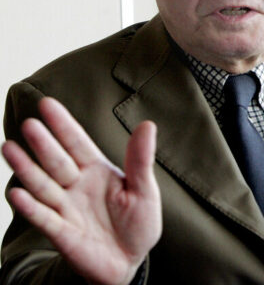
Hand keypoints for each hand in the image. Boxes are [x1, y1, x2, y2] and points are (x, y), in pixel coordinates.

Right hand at [1, 97, 161, 284]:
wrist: (129, 261)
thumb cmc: (138, 222)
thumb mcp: (144, 189)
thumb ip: (141, 159)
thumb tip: (148, 124)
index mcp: (97, 170)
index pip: (77, 143)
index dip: (63, 124)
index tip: (47, 104)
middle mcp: (76, 185)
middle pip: (57, 161)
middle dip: (44, 143)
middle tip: (29, 123)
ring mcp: (66, 208)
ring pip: (43, 185)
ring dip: (26, 168)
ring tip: (9, 148)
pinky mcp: (62, 233)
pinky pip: (44, 218)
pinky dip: (30, 206)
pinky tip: (16, 192)